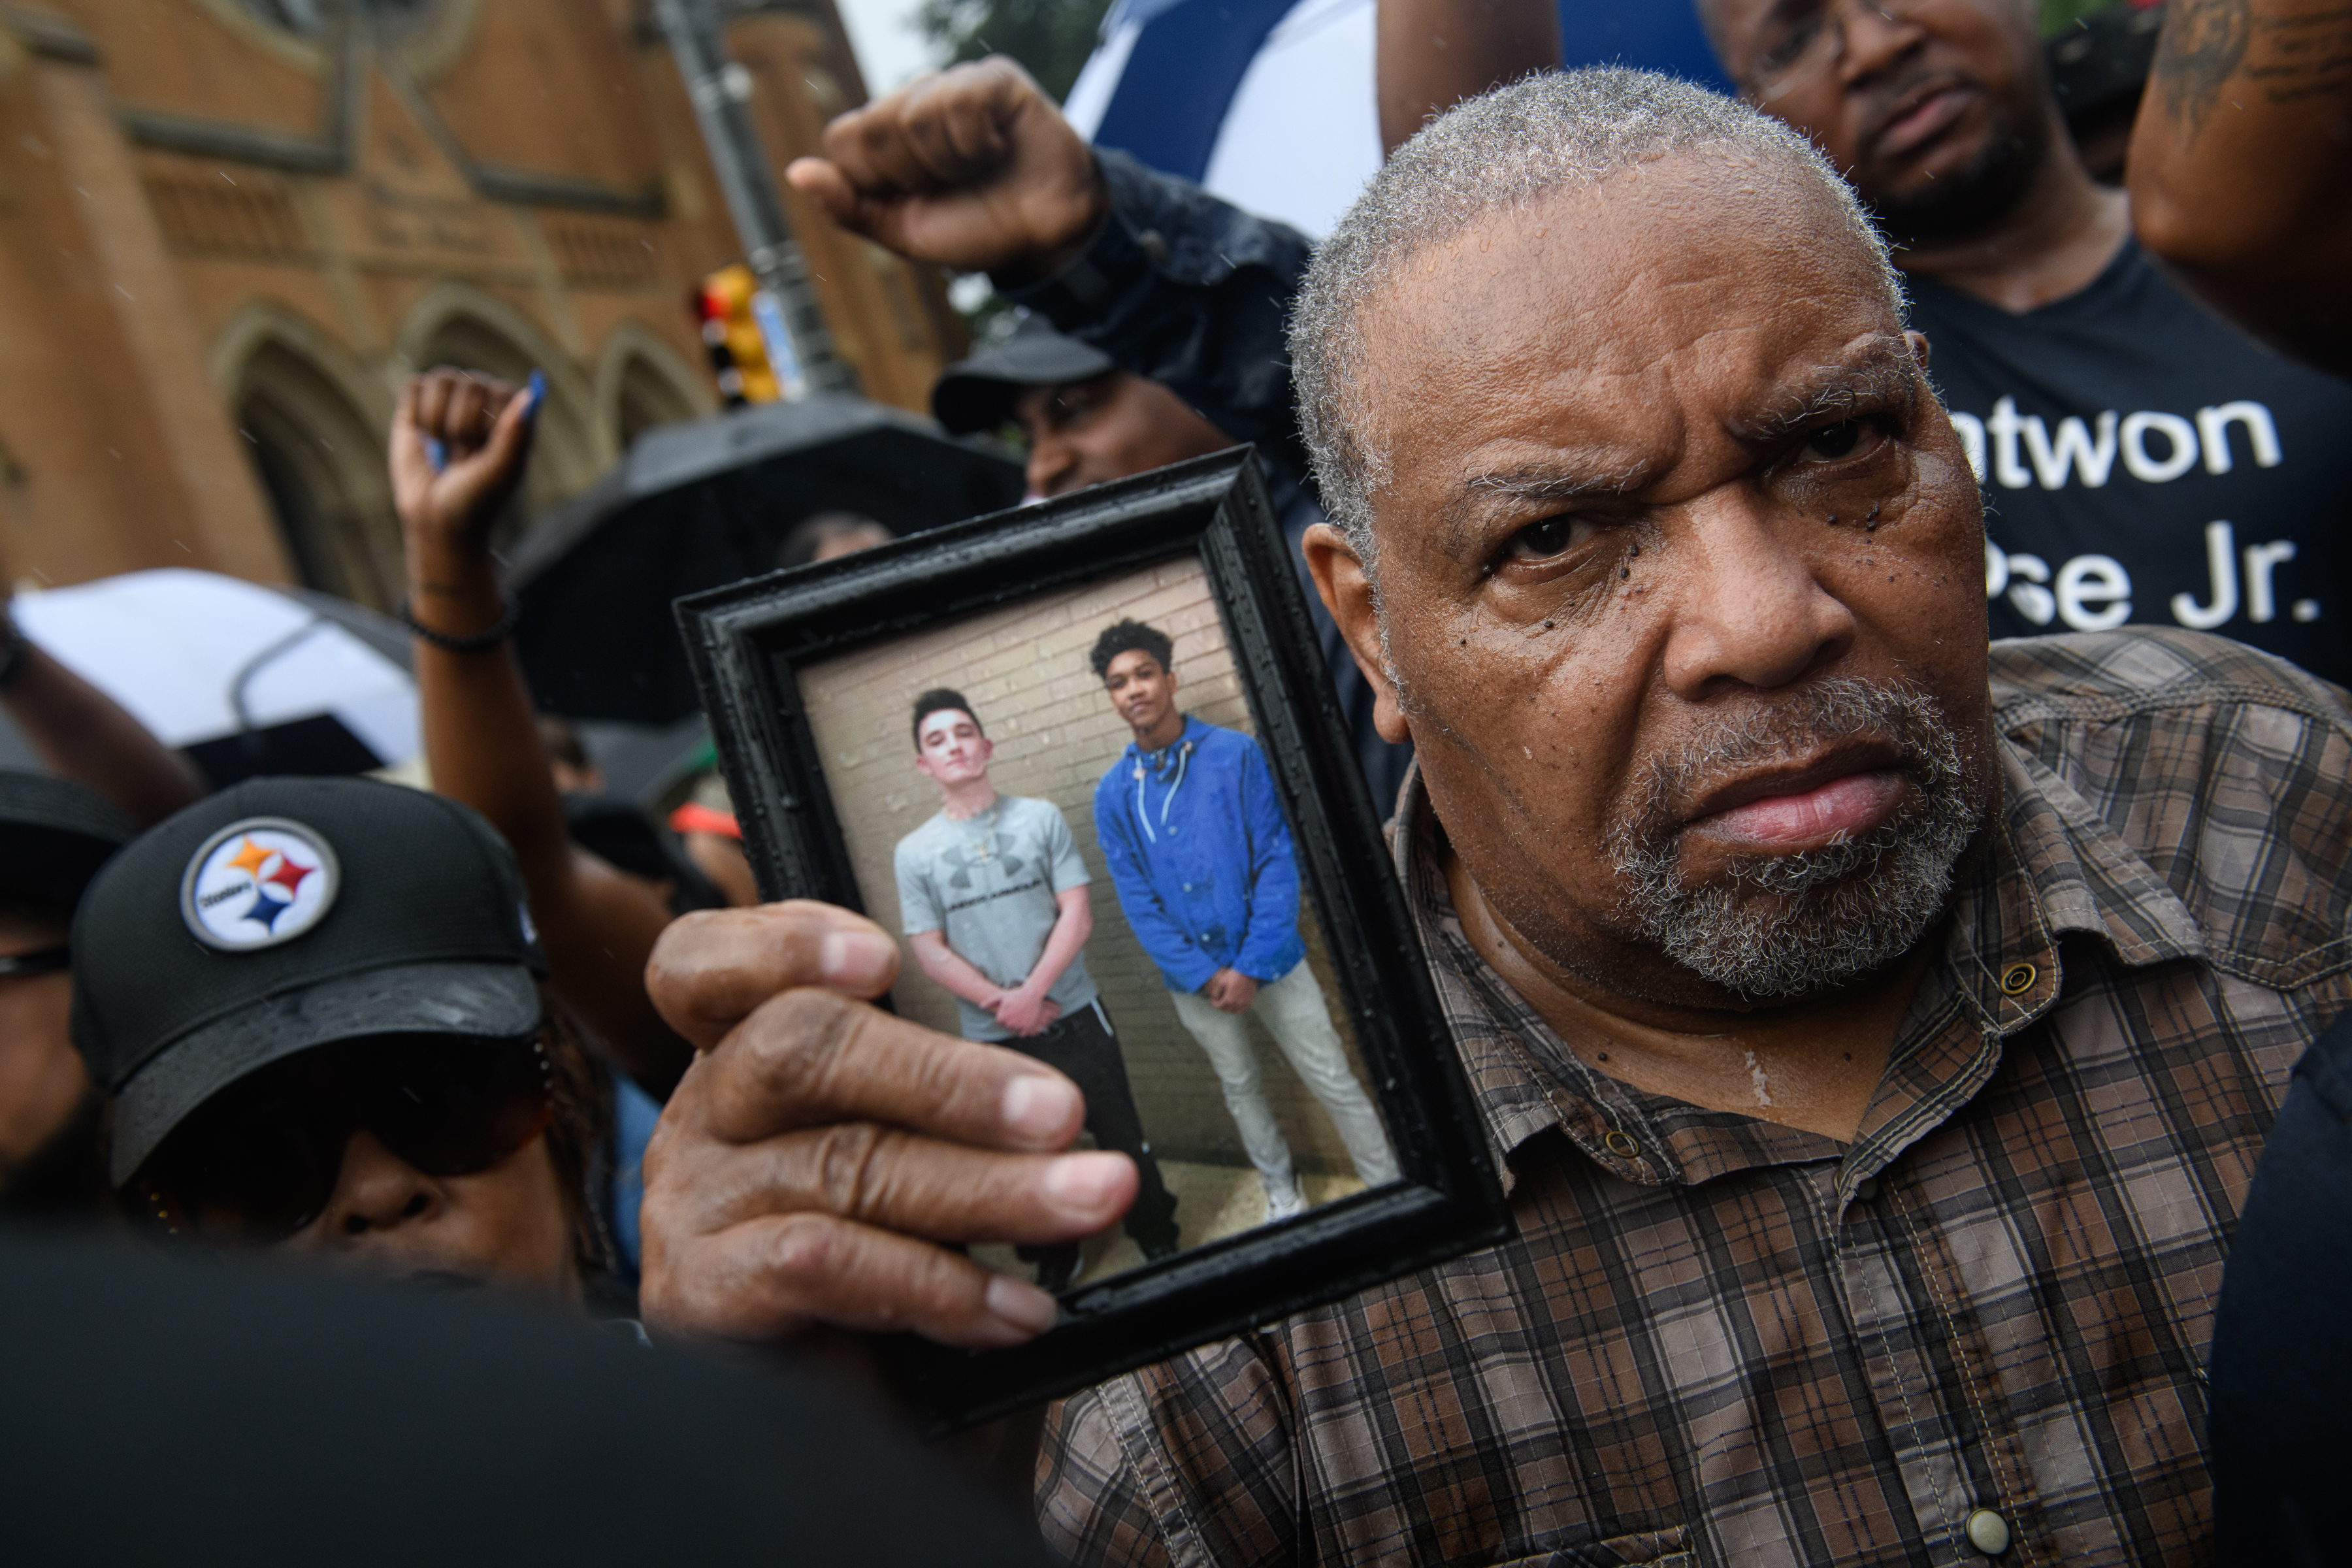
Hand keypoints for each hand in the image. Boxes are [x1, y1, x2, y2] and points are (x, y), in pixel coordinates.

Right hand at [390, 367, 538, 553]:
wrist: (434, 518)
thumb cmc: (476, 498)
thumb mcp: (500, 473)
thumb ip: (516, 435)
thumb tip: (529, 394)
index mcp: (511, 414)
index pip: (502, 392)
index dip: (489, 423)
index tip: (484, 453)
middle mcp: (482, 400)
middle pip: (471, 384)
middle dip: (462, 428)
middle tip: (463, 457)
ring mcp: (449, 399)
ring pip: (442, 379)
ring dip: (437, 421)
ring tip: (443, 446)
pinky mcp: (417, 403)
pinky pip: (414, 385)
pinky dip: (416, 415)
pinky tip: (423, 437)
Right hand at [639, 902, 1138, 1348]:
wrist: (870, 1456)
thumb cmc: (908, 1291)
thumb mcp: (936, 1171)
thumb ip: (967, 1112)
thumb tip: (1074, 1080)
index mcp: (749, 1061)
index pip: (709, 966)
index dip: (780, 940)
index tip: (883, 958)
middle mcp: (704, 1119)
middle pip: (796, 1048)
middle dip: (946, 1078)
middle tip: (1062, 1111)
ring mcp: (690, 1208)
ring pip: (840, 1160)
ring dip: (986, 1187)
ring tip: (1087, 1200)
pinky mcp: (698, 1298)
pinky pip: (819, 1260)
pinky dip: (935, 1282)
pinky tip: (1015, 1308)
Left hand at [784, 57, 1106, 282]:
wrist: (1045, 237)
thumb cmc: (977, 230)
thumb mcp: (904, 233)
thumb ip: (849, 206)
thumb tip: (795, 172)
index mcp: (883, 138)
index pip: (842, 139)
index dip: (875, 181)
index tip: (915, 198)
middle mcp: (911, 103)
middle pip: (875, 126)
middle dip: (912, 174)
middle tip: (952, 185)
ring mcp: (951, 86)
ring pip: (916, 113)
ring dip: (949, 162)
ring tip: (979, 169)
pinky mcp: (993, 80)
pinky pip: (959, 100)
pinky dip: (976, 141)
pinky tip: (996, 149)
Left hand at [989, 984, 1058, 1036]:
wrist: (1031, 994)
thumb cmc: (1015, 994)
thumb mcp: (1001, 996)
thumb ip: (990, 1002)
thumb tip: (981, 1007)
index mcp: (1002, 1017)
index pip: (999, 1021)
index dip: (1003, 1015)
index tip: (1008, 1009)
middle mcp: (1009, 1023)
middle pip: (1007, 1025)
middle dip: (1010, 1020)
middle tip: (1015, 1011)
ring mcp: (1018, 1026)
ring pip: (1015, 1029)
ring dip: (1016, 1024)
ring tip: (1021, 1014)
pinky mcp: (1027, 1027)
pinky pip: (1022, 1033)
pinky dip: (1023, 1029)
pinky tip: (1024, 1021)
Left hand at [1205, 968, 1258, 1013]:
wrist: (1247, 972)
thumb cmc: (1234, 976)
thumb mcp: (1222, 981)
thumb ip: (1216, 992)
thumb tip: (1214, 998)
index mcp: (1229, 999)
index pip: (1219, 1006)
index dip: (1214, 1003)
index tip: (1213, 999)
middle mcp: (1236, 1004)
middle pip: (1226, 1010)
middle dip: (1221, 1006)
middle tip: (1219, 1000)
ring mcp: (1244, 1003)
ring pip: (1234, 1011)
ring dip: (1229, 1009)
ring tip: (1227, 1003)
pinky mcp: (1249, 1001)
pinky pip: (1242, 1009)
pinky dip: (1238, 1009)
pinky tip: (1236, 1004)